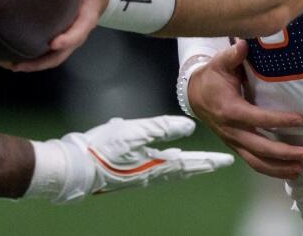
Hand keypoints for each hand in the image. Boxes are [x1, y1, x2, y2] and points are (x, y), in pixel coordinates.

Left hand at [5, 0, 107, 71]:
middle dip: (39, 63)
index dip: (68, 39)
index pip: (79, 31)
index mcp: (86, 17)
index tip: (53, 42)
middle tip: (17, 64)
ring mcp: (65, 38)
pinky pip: (42, 53)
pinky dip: (27, 57)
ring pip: (49, 59)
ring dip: (29, 64)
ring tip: (5, 64)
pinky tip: (6, 56)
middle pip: (60, 55)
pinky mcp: (55, 38)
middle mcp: (75, 32)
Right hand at [32, 115, 233, 202]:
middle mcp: (151, 174)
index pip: (191, 163)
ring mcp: (138, 176)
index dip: (210, 161)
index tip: (227, 161)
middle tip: (216, 164)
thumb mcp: (135, 131)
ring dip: (186, 166)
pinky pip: (154, 169)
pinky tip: (159, 157)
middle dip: (201, 166)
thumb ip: (162, 127)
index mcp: (157, 165)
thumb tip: (189, 126)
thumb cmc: (103, 148)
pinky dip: (166, 165)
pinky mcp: (126, 173)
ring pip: (169, 171)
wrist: (75, 167)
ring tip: (195, 163)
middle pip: (183, 170)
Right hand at [188, 42, 302, 179]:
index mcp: (230, 110)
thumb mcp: (220, 64)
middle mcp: (232, 130)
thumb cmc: (212, 78)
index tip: (301, 121)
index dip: (280, 121)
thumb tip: (244, 44)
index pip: (258, 118)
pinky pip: (253, 163)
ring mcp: (233, 141)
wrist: (193, 96)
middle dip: (284, 153)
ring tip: (300, 168)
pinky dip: (271, 170)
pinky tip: (288, 171)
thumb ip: (233, 55)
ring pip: (256, 161)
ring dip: (279, 168)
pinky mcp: (236, 147)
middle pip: (259, 147)